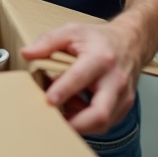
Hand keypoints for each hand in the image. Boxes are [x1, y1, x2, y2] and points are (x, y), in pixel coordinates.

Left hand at [19, 21, 142, 135]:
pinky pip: (105, 124)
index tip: (49, 101)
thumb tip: (26, 53)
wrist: (131, 42)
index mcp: (100, 58)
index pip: (81, 78)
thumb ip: (48, 41)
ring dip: (79, 124)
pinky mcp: (124, 107)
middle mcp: (115, 80)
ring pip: (103, 124)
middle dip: (76, 124)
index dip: (64, 91)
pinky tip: (75, 110)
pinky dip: (87, 123)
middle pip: (100, 113)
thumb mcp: (72, 31)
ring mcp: (122, 96)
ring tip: (63, 112)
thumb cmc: (99, 39)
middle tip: (54, 125)